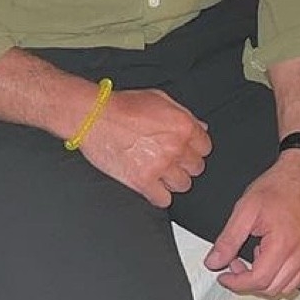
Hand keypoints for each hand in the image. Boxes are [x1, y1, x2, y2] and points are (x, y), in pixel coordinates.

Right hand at [79, 87, 211, 207]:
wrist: (94, 117)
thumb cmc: (122, 105)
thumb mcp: (159, 99)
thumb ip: (184, 114)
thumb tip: (200, 128)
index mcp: (182, 126)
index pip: (205, 147)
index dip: (194, 149)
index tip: (185, 151)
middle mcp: (175, 147)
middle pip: (196, 168)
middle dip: (184, 165)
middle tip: (170, 160)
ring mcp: (160, 166)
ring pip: (183, 185)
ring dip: (173, 181)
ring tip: (160, 173)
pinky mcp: (142, 181)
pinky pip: (163, 200)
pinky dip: (159, 196)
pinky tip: (152, 186)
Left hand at [204, 152, 299, 296]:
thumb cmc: (281, 185)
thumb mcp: (245, 209)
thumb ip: (228, 239)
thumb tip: (214, 261)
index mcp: (284, 243)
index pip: (258, 280)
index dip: (236, 283)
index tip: (224, 276)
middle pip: (273, 288)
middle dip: (249, 282)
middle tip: (236, 263)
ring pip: (288, 287)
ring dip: (267, 280)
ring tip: (256, 257)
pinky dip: (284, 276)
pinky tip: (273, 257)